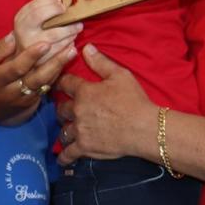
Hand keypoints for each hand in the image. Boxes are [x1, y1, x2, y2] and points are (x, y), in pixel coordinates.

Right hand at [0, 33, 77, 131]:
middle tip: (71, 47)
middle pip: (37, 78)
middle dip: (55, 62)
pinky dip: (56, 74)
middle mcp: (11, 92)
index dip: (31, 56)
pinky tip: (66, 61)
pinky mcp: (30, 103)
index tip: (45, 43)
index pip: (15, 69)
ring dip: (60, 67)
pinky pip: (46, 88)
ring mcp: (23, 100)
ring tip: (73, 50)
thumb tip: (14, 35)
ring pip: (45, 84)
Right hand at [11, 0, 80, 64]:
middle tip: (69, 13)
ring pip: (54, 33)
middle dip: (56, 10)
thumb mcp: (32, 23)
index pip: (34, 7)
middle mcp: (22, 33)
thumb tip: (58, 0)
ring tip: (77, 27)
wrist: (27, 64)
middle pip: (39, 15)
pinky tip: (72, 41)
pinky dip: (69, 43)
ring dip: (70, 29)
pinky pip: (59, 49)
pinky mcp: (41, 60)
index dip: (49, 2)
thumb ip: (40, 10)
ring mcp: (31, 47)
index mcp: (20, 22)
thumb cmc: (34, 38)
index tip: (60, 2)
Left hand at [54, 45, 153, 164]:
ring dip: (66, 129)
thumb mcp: (121, 75)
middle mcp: (77, 111)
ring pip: (63, 130)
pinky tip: (62, 157)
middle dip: (64, 108)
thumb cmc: (134, 100)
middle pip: (61, 109)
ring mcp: (79, 130)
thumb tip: (86, 47)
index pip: (65, 83)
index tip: (62, 83)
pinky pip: (68, 153)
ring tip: (70, 129)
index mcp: (84, 92)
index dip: (63, 82)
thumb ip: (101, 62)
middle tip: (69, 109)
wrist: (144, 127)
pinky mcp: (84, 147)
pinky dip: (64, 156)